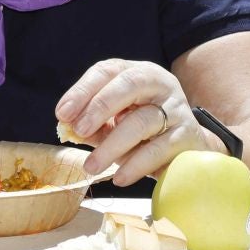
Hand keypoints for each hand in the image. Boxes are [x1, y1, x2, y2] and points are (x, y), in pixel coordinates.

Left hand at [56, 59, 208, 185]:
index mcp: (137, 73)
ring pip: (142, 121)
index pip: (108, 71)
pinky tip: (119, 178)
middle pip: (129, 85)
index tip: (62, 114)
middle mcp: (160, 85)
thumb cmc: (143, 133)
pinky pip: (159, 149)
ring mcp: (177, 109)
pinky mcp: (187, 136)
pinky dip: (136, 165)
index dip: (82, 90)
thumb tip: (68, 128)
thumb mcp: (115, 123)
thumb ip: (93, 124)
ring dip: (112, 145)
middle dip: (100, 107)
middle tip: (79, 130)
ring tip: (91, 166)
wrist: (187, 149)